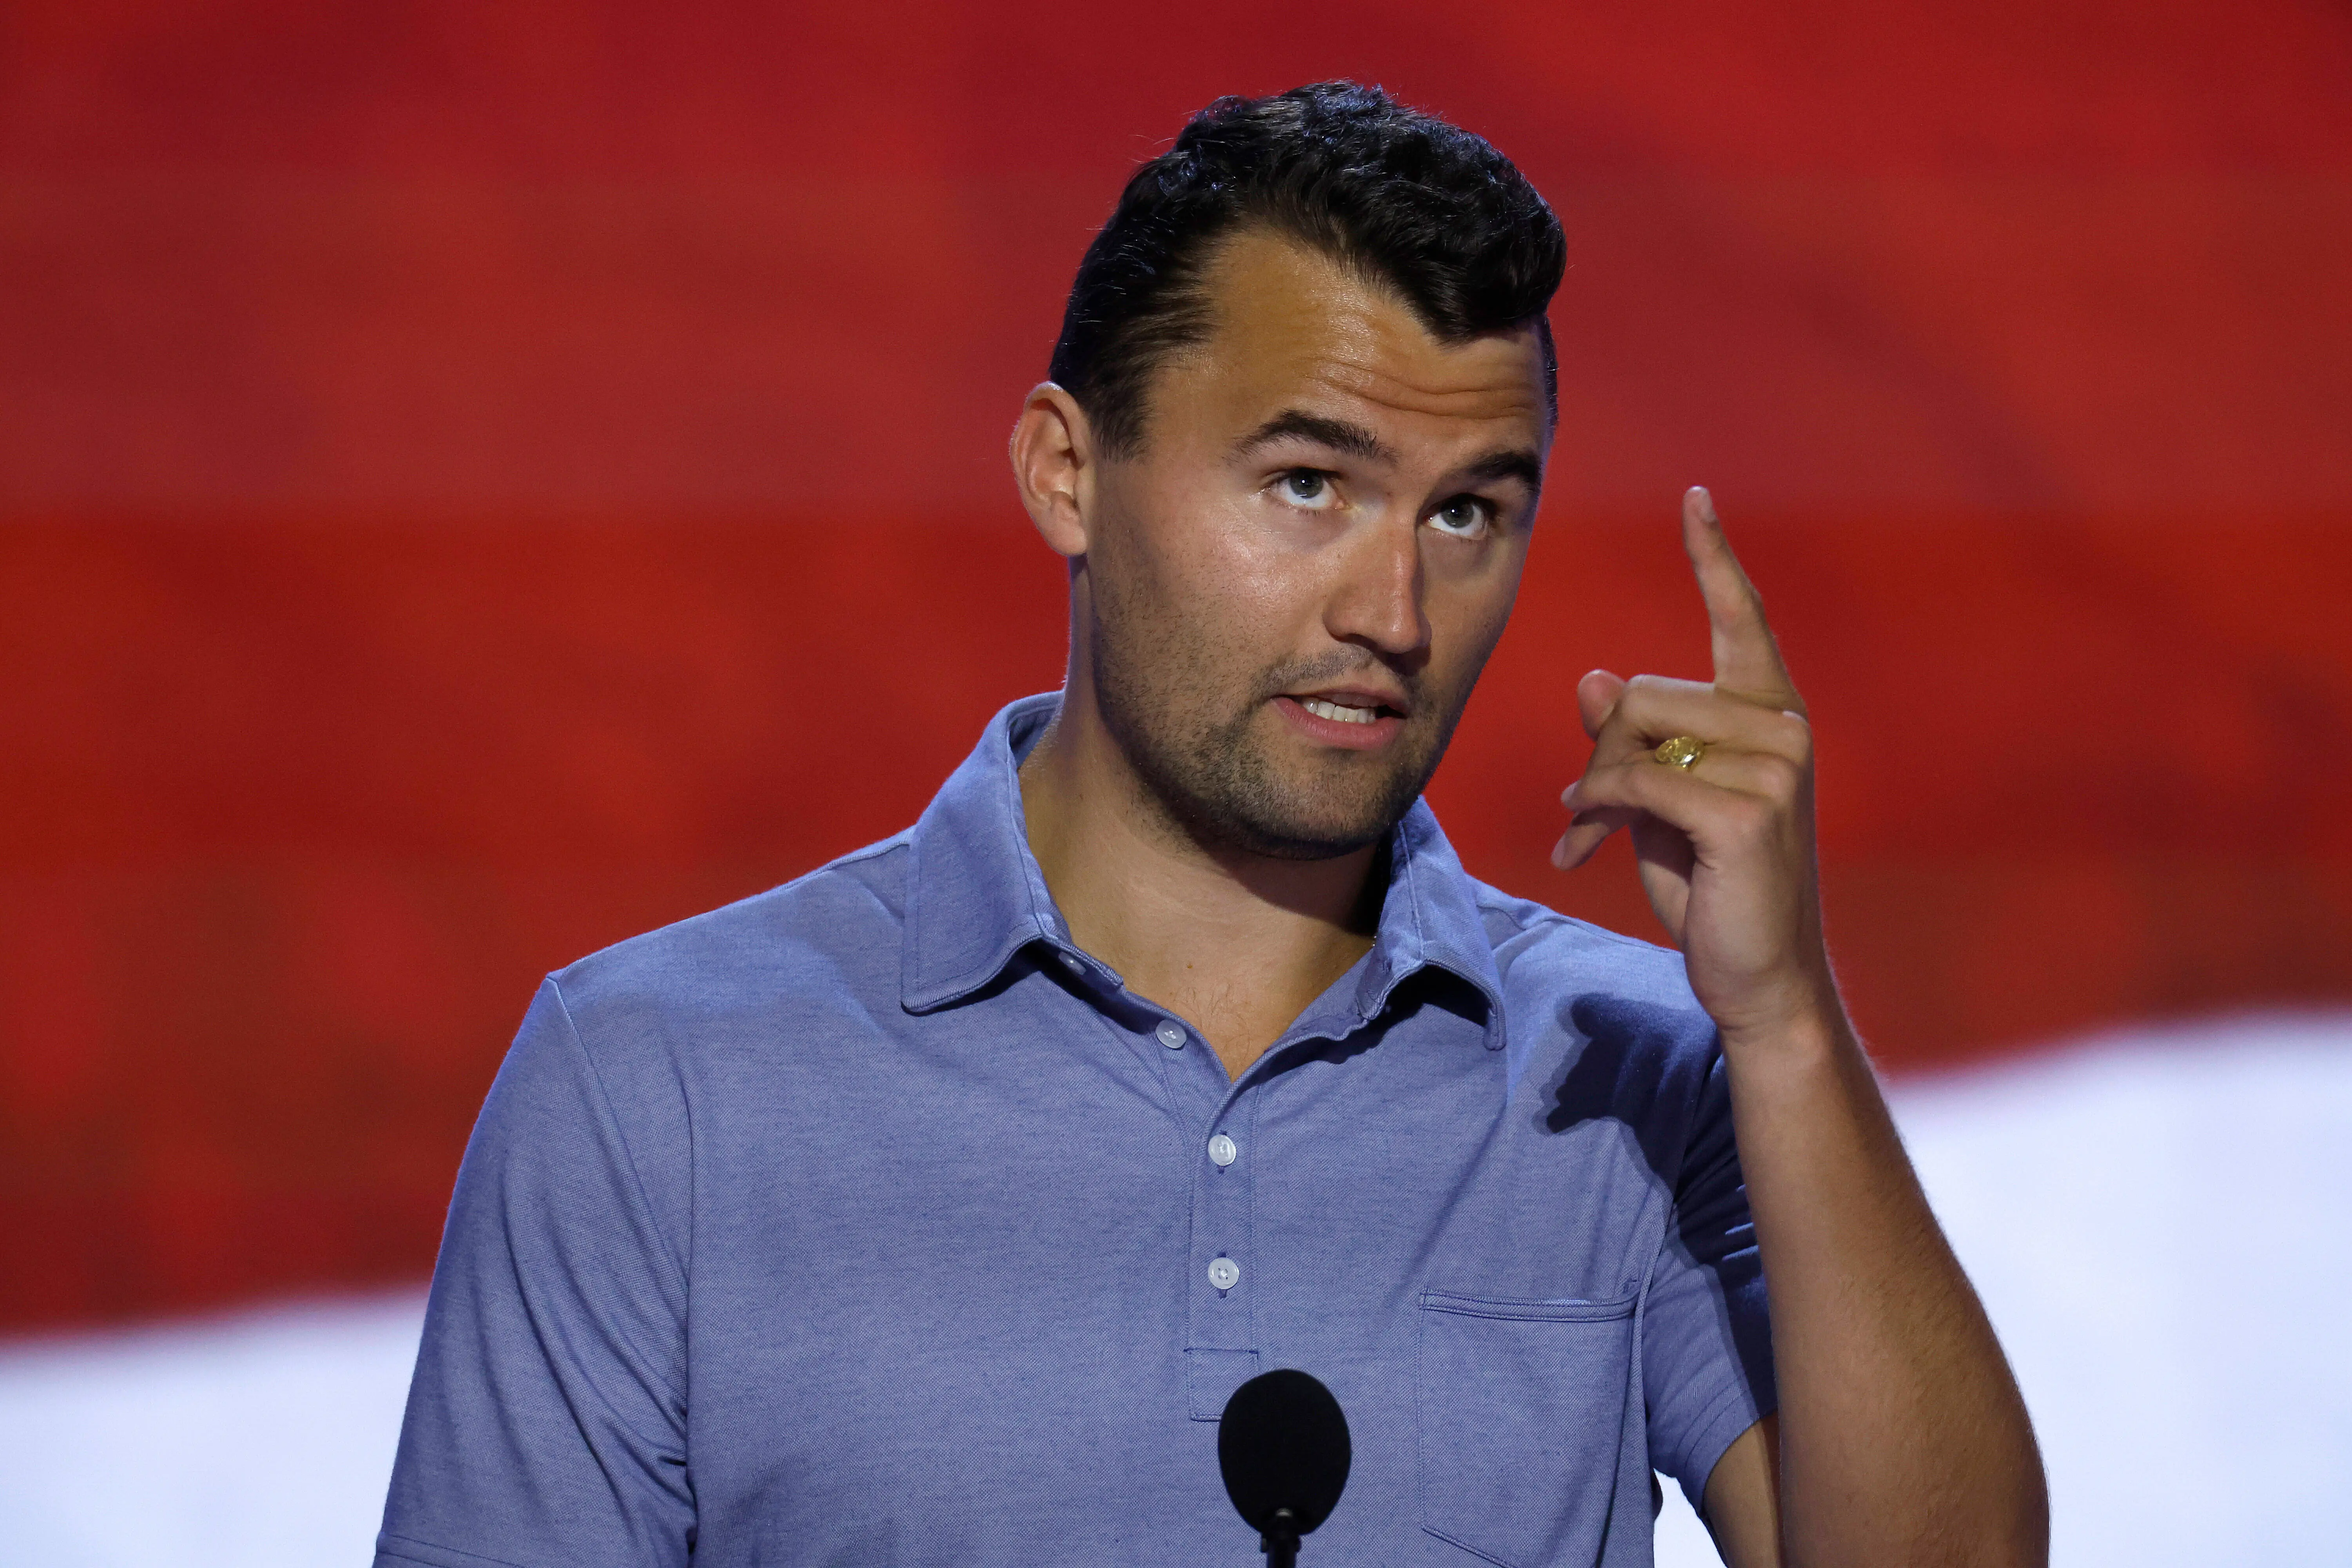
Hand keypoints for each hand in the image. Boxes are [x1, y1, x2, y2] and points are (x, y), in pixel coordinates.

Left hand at [1551, 487, 1833, 1043]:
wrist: (1756, 976)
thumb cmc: (1710, 885)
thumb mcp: (1661, 801)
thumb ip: (1634, 740)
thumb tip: (1594, 678)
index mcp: (1770, 714)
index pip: (1741, 617)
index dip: (1713, 556)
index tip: (1696, 497)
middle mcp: (1783, 727)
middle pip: (1642, 693)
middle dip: (1601, 755)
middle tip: (1587, 812)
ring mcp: (1774, 767)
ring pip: (1632, 735)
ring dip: (1594, 791)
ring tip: (1589, 834)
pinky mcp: (1748, 812)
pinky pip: (1635, 783)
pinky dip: (1598, 814)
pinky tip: (1586, 849)